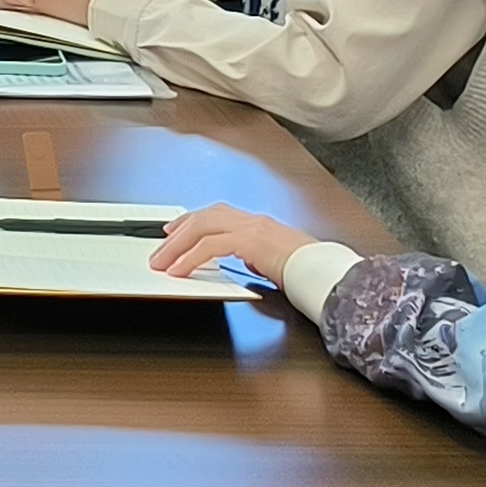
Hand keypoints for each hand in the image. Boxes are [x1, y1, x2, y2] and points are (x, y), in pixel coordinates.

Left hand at [149, 203, 325, 290]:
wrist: (325, 272)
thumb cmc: (307, 271)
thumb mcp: (275, 261)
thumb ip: (257, 257)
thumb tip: (246, 263)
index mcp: (258, 224)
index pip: (217, 214)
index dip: (192, 220)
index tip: (174, 230)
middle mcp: (252, 220)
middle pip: (204, 217)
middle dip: (178, 232)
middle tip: (160, 248)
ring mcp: (252, 228)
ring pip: (203, 227)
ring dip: (178, 245)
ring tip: (162, 261)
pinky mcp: (251, 242)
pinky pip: (211, 246)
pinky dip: (191, 257)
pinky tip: (181, 270)